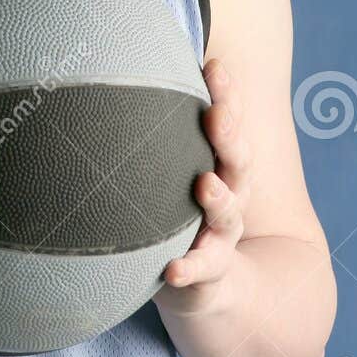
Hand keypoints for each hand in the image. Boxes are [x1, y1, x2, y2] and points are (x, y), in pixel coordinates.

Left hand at [155, 58, 249, 313]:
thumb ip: (158, 133)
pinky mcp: (206, 275)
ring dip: (219, 200)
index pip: (228, 125)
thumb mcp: (175, 172)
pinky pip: (201, 273)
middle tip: (216, 114)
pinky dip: (189, 269)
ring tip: (205, 184)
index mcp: (221, 167)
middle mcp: (228, 198)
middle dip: (229, 137)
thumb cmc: (179, 214)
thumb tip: (119, 68)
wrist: (213, 289)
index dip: (226, 96)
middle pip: (238, 163)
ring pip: (228, 216)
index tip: (214, 66)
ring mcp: (220, 238)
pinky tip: (174, 268)